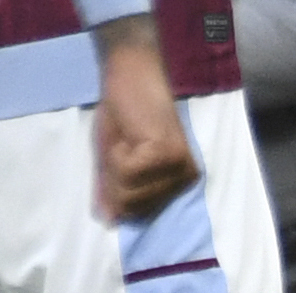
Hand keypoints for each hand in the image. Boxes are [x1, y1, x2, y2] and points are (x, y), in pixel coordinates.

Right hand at [90, 17, 199, 221]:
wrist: (131, 75)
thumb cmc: (124, 112)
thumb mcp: (114, 159)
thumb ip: (114, 189)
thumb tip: (110, 221)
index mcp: (178, 180)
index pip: (135, 212)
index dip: (116, 187)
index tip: (122, 157)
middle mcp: (184, 176)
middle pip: (131, 207)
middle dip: (114, 179)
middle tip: (123, 146)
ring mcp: (177, 165)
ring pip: (128, 194)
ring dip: (114, 167)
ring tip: (127, 140)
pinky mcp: (166, 152)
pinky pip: (126, 174)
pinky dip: (116, 155)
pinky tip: (128, 135)